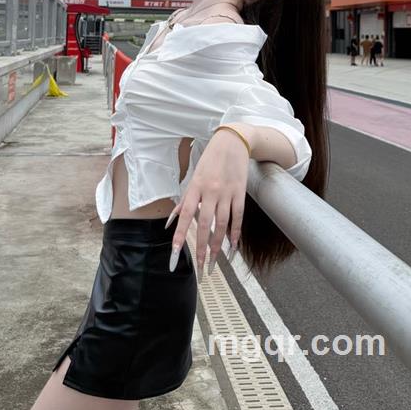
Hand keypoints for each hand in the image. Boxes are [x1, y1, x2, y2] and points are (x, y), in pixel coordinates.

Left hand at [166, 129, 248, 275]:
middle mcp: (210, 191)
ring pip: (222, 224)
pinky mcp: (240, 193)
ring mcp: (226, 193)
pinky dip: (235, 233)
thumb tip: (169, 222)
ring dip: (217, 245)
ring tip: (213, 261)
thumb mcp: (193, 177)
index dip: (179, 235)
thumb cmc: (210, 160)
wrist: (233, 142)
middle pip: (204, 224)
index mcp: (195, 187)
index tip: (174, 252)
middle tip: (200, 267)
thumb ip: (184, 201)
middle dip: (201, 247)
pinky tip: (233, 247)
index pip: (185, 215)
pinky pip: (238, 217)